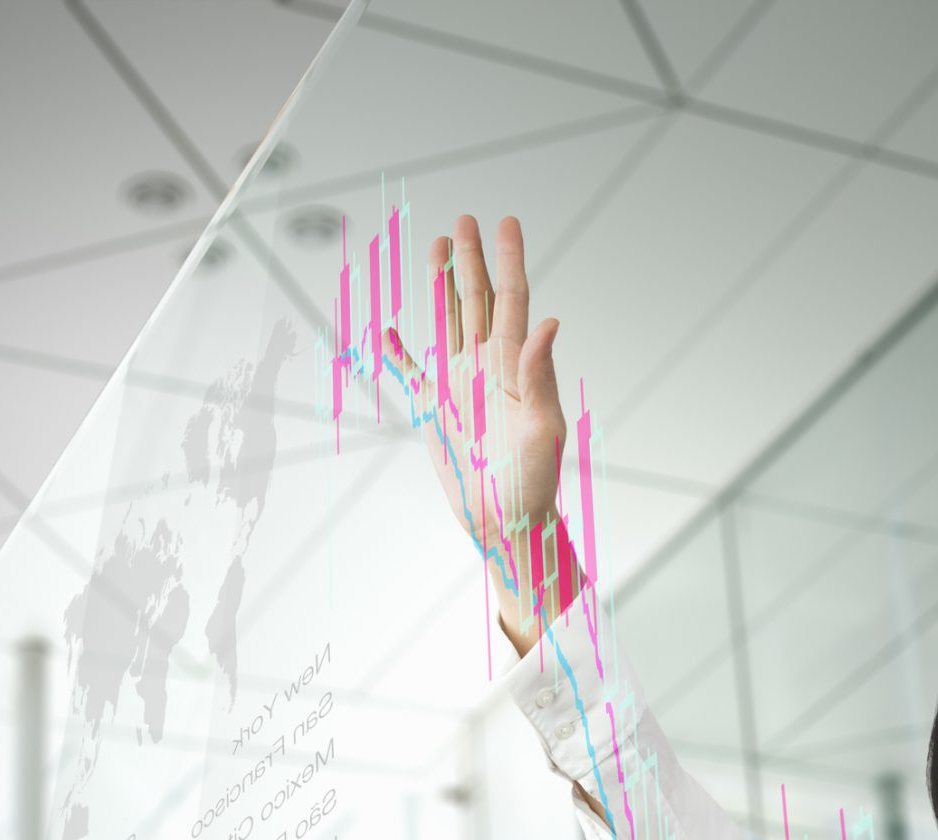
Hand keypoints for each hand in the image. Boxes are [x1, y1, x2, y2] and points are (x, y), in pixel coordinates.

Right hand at [386, 214, 572, 630]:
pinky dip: (397, 352)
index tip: (504, 222)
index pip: (512, 300)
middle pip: (478, 300)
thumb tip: (549, 321)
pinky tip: (387, 330)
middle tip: (466, 219)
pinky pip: (410, 372)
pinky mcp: (436, 409)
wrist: (506, 522)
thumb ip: (539, 374)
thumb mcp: (542, 428)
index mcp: (515, 367)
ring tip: (438, 246)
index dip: (508, 260)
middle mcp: (487, 367)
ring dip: (443, 286)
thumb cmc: (532, 482)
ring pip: (449, 321)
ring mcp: (460, 385)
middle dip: (472, 259)